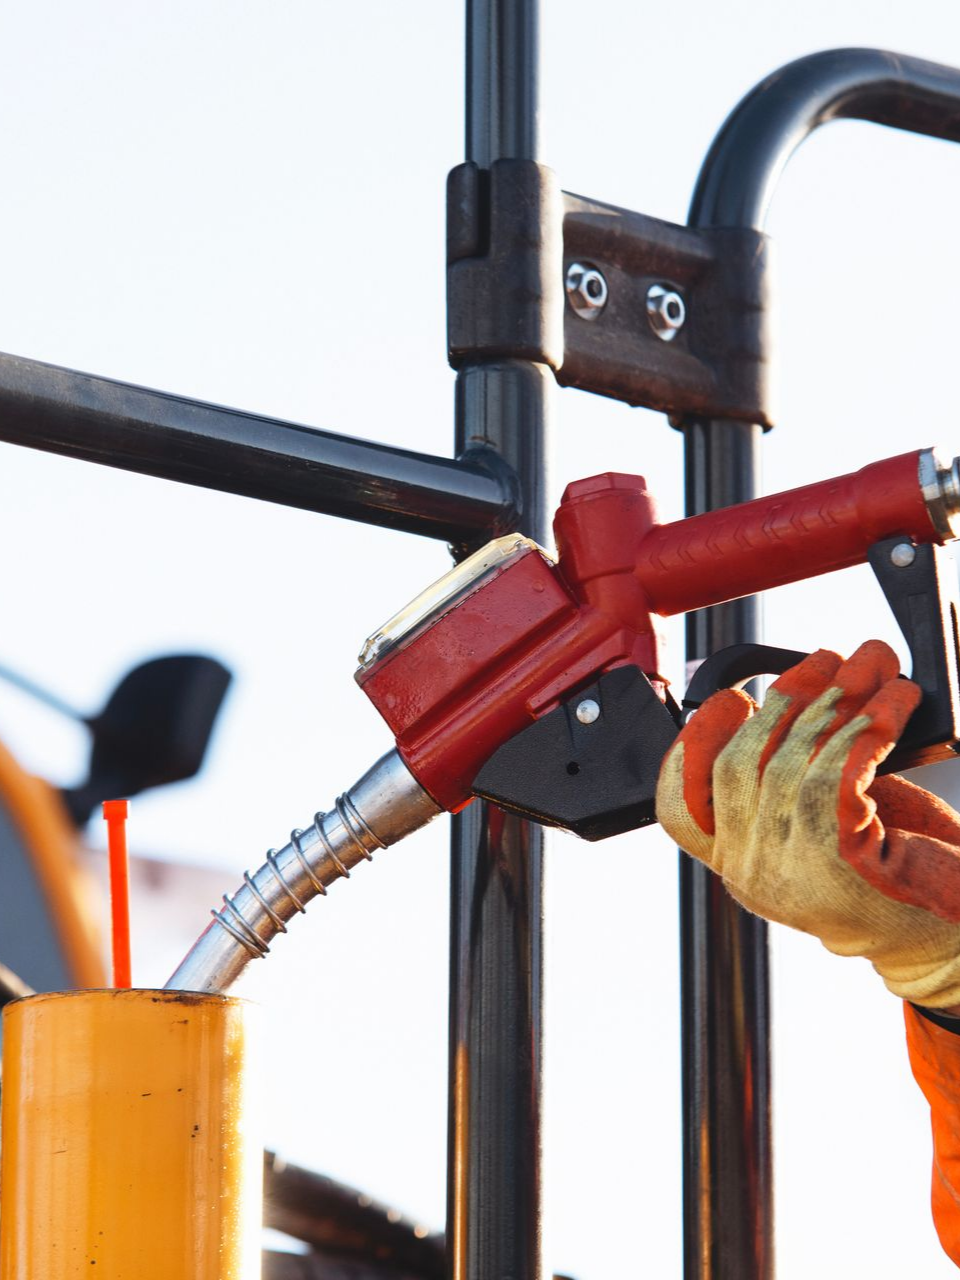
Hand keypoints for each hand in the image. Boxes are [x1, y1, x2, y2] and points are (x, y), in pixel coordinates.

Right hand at [656, 640, 959, 1007]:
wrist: (951, 942)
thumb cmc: (897, 883)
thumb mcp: (829, 832)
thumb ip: (796, 786)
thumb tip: (798, 705)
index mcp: (742, 868)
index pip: (678, 809)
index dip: (692, 747)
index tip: (732, 701)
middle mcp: (754, 873)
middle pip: (739, 764)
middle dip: (786, 698)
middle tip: (827, 659)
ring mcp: (791, 869)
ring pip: (794, 761)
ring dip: (840, 700)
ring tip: (874, 667)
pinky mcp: (839, 858)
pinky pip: (840, 771)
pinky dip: (871, 726)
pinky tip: (897, 704)